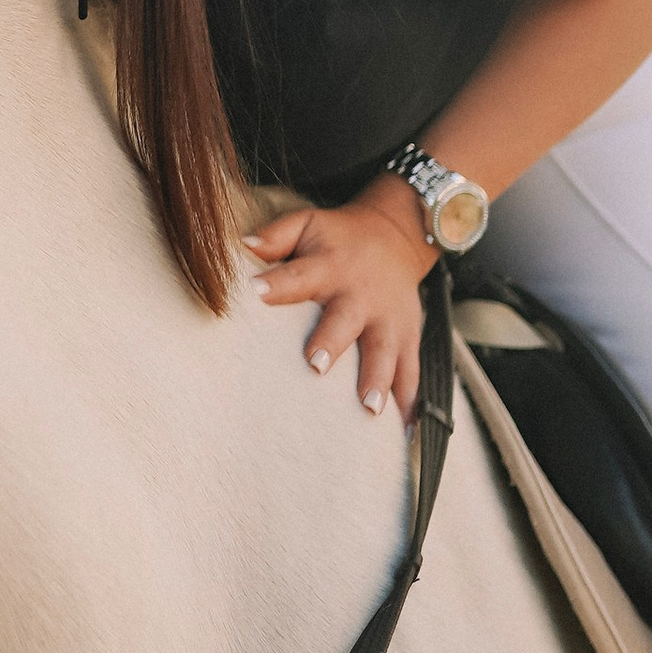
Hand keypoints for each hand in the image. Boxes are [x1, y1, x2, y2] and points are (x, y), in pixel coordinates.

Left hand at [244, 183, 434, 420]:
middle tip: (314, 364)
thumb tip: (240, 245)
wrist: (397, 234)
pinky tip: (406, 428)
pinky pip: (412, 369)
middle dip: (331, 341)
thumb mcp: (306, 223)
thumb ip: (274, 236)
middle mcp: (359, 295)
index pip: (298, 275)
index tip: (254, 292)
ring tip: (368, 409)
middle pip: (345, 319)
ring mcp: (387, 318)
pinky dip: (411, 398)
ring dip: (377, 379)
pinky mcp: (408, 335)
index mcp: (328, 266)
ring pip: (384, 350)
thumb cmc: (336, 237)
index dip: (277, 284)